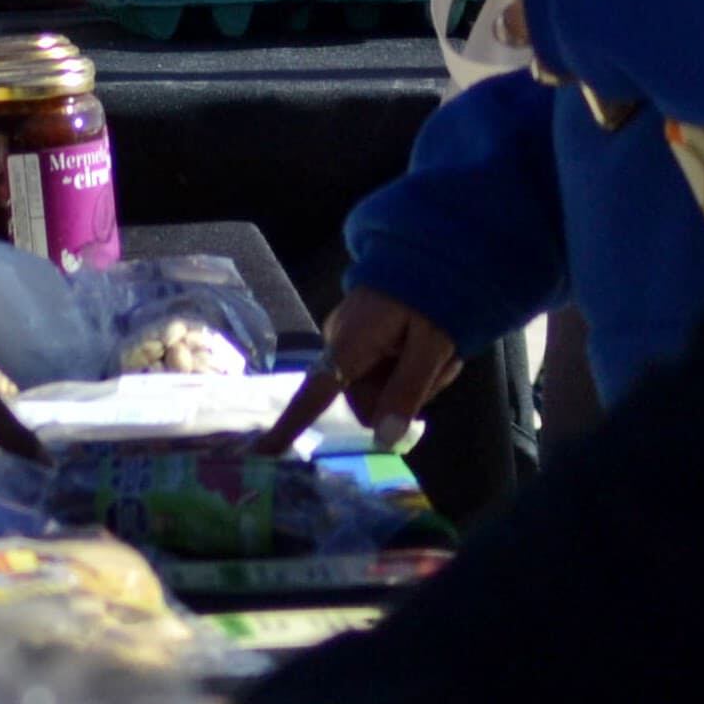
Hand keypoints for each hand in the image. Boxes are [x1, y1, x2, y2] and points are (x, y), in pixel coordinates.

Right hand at [264, 288, 460, 453]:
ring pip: (376, 390)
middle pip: (364, 401)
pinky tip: (427, 351)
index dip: (291, 425)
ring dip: (411, 383)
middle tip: (440, 368)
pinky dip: (406, 371)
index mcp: (349, 343)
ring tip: (439, 356)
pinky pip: (378, 373)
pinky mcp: (357, 340)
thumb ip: (409, 390)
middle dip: (403, 396)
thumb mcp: (433, 344)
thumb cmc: (431, 292)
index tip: (263, 452)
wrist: (429, 251)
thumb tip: (384, 440)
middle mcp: (338, 343)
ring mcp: (346, 341)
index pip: (315, 393)